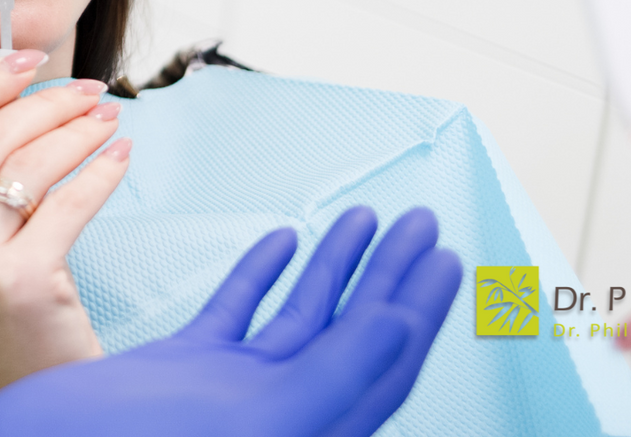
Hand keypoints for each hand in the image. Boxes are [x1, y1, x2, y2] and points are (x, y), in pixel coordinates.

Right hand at [0, 48, 130, 408]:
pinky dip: (102, 172)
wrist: (25, 397)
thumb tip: (15, 91)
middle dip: (47, 102)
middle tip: (90, 91)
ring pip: (30, 164)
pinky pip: (68, 203)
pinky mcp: (19, 282)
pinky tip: (120, 158)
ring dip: (79, 131)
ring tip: (110, 120)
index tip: (27, 59)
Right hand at [0, 207, 461, 436]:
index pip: (381, 359)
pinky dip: (261, 273)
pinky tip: (280, 238)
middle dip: (391, 273)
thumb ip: (333, 378)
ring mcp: (231, 389)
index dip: (419, 307)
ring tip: (366, 215)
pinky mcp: (185, 372)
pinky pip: (237, 316)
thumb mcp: (253, 421)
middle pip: (354, 332)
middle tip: (422, 219)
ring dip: (335, 264)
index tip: (445, 255)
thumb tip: (400, 326)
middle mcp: (279, 410)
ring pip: (300, 317)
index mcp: (303, 427)